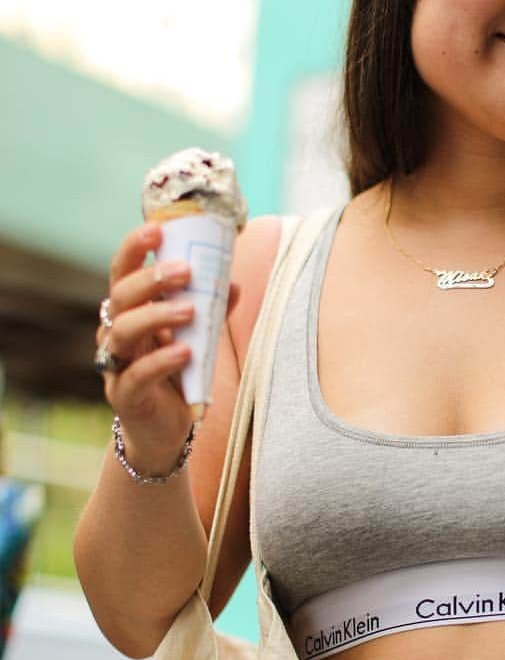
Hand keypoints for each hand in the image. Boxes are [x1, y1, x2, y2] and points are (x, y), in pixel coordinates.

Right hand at [99, 223, 237, 469]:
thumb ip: (209, 310)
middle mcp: (115, 333)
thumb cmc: (176, 372)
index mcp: (129, 311)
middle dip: (151, 279)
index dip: (134, 249)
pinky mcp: (125, 396)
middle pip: (121, 297)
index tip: (158, 230)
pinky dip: (161, 360)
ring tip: (191, 310)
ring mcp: (115, 365)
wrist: (164, 429)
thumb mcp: (195, 335)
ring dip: (158, 315)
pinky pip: (137, 375)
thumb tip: (234, 284)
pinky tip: (185, 351)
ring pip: (124, 332)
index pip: (122, 271)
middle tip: (184, 270)